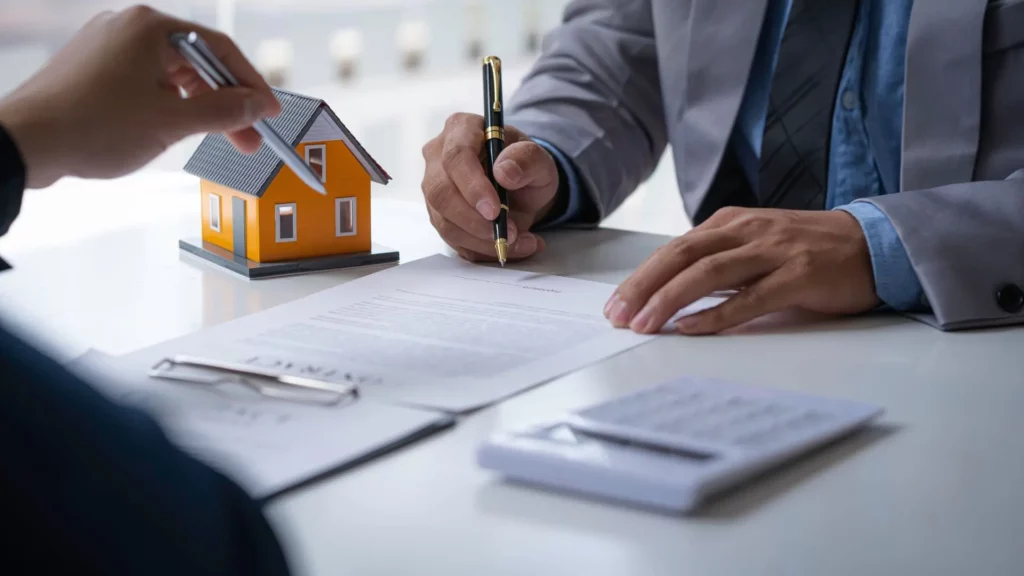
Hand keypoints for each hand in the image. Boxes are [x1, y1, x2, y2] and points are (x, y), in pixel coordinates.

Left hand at [0, 6, 279, 188]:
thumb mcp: (171, 122)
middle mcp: (129, 28)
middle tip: (248, 138)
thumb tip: (256, 105)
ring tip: (213, 140)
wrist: (26, 143)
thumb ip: (223, 111)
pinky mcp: (94, 69)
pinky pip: (146, 83)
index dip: (251, 84)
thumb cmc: (91, 126)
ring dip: (197, 107)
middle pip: (197, 62)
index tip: (269, 112)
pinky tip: (174, 131)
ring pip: (171, 75)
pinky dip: (168, 106)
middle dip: (225, 103)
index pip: (219, 50)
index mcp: (150, 28)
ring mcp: (108, 47)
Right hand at [421, 113, 559, 261]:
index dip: (472, 186)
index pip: (456, 156)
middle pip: (441, 192)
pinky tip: (509, 247)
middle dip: (474, 221)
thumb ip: (527, 159)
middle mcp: (438, 156)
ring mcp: (434, 187)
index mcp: (461, 129)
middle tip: (508, 234)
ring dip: (482, 241)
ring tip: (520, 242)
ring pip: (444, 221)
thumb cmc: (524, 165)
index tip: (495, 210)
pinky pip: (452, 239)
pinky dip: (482, 250)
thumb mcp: (538, 159)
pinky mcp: (438, 214)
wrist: (521, 187)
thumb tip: (504, 172)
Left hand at [605, 208, 880, 334]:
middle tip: (618, 316)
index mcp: (731, 222)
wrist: (873, 243)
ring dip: (671, 300)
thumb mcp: (755, 244)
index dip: (641, 277)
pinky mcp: (800, 275)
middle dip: (645, 287)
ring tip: (645, 324)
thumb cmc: (808, 250)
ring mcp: (774, 251)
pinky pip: (751, 297)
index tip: (616, 305)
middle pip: (682, 255)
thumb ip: (717, 261)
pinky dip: (718, 314)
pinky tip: (692, 328)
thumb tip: (669, 292)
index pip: (675, 248)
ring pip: (709, 273)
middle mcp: (748, 230)